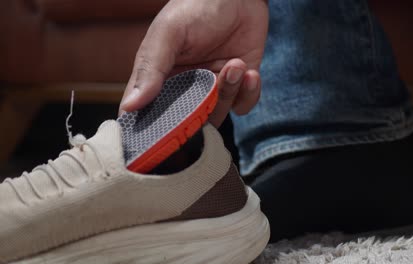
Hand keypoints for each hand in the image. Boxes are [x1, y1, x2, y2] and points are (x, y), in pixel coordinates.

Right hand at [119, 0, 267, 126]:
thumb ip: (151, 69)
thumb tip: (129, 106)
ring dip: (229, 93)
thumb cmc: (196, 6)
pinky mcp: (239, 85)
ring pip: (218, 115)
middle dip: (203, 111)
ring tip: (235, 65)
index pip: (149, 114)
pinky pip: (243, 106)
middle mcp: (185, 88)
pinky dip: (248, 94)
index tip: (162, 140)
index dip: (154, 132)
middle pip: (188, 123)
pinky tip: (250, 72)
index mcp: (160, 78)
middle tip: (211, 89)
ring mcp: (213, 88)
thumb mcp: (168, 33)